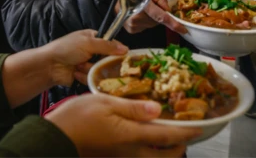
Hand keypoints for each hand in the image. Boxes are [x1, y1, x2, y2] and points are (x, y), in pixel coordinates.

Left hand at [43, 30, 128, 85]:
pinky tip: (76, 73)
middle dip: (100, 62)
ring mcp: (88, 63)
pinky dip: (84, 76)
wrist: (49, 65)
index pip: (111, 44)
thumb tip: (126, 49)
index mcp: (93, 38)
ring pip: (101, 70)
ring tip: (79, 66)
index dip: (117, 50)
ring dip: (90, 69)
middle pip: (108, 59)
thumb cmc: (66, 48)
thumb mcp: (88, 43)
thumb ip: (107, 46)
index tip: (123, 57)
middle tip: (95, 62)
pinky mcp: (84, 76)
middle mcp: (92, 50)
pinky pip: (93, 78)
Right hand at [46, 94, 200, 156]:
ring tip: (167, 138)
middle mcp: (131, 154)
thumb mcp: (104, 102)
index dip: (187, 132)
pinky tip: (145, 142)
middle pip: (166, 157)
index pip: (168, 136)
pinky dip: (150, 153)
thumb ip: (132, 107)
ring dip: (165, 152)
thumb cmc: (76, 118)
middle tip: (185, 134)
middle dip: (179, 148)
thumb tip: (157, 110)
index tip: (200, 127)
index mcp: (131, 137)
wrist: (55, 138)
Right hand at [124, 0, 186, 34]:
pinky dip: (145, 22)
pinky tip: (139, 15)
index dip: (173, 23)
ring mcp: (132, 25)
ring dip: (151, 18)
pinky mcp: (131, 30)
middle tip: (150, 6)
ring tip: (143, 10)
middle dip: (158, 15)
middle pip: (157, 21)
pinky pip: (145, 27)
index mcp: (142, 5)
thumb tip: (167, 10)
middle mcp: (136, 17)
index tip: (182, 29)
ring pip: (152, 25)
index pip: (160, 17)